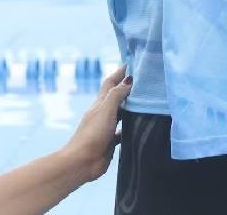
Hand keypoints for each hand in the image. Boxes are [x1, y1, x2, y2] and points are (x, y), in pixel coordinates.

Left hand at [61, 66, 131, 183]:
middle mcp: (103, 113)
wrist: (81, 162)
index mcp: (100, 104)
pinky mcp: (110, 142)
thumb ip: (116, 95)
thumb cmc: (92, 134)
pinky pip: (122, 131)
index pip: (110, 83)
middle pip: (116, 96)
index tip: (131, 63)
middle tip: (142, 81)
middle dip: (126, 87)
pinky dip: (130, 127)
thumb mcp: (105, 111)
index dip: (119, 73)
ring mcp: (106, 128)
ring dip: (130, 107)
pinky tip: (139, 128)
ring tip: (144, 101)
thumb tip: (129, 79)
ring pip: (120, 113)